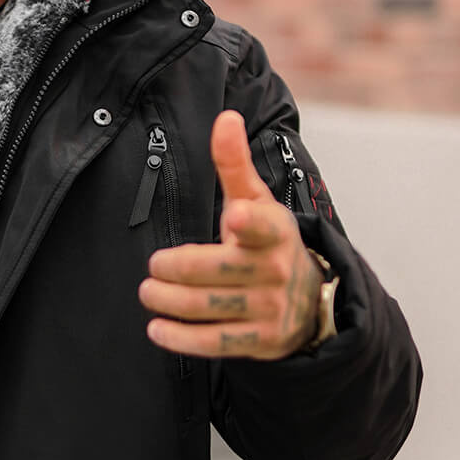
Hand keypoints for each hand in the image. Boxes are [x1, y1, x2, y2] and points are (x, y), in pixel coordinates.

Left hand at [138, 110, 322, 359]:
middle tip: (153, 268)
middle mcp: (274, 270)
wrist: (311, 298)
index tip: (234, 217)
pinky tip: (157, 329)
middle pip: (214, 270)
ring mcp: (269, 309)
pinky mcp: (261, 341)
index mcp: (275, 231)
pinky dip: (181, 338)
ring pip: (208, 307)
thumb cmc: (266, 241)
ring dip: (169, 301)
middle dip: (174, 268)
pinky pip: (215, 343)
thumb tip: (224, 116)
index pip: (262, 225)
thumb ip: (234, 164)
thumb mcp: (255, 201)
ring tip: (148, 292)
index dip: (249, 221)